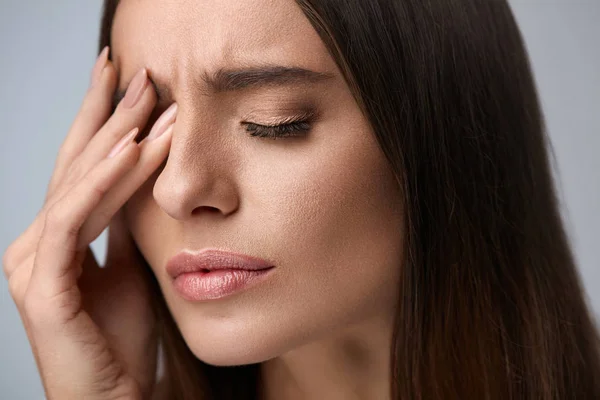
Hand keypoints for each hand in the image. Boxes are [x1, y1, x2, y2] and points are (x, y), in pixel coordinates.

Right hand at [2, 46, 175, 398]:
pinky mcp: (41, 286)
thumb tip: (141, 178)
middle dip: (105, 113)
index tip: (127, 81)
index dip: (102, 121)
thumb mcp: (131, 264)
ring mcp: (33, 262)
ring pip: (77, 184)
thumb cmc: (124, 337)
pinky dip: (104, 180)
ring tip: (149, 97)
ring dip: (117, 137)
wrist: (121, 398)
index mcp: (58, 237)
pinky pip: (75, 219)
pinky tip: (133, 148)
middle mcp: (36, 242)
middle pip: (74, 164)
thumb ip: (126, 223)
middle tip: (133, 67)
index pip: (82, 167)